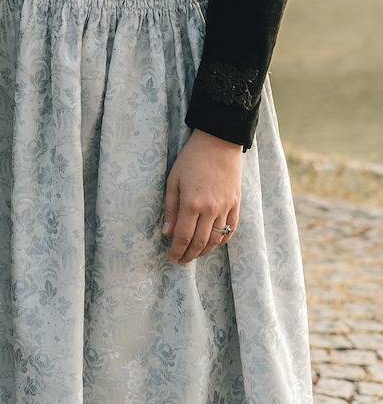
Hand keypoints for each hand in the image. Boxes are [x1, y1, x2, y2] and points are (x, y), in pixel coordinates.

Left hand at [162, 129, 242, 264]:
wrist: (219, 142)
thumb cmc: (191, 159)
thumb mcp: (174, 180)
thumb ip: (170, 208)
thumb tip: (167, 233)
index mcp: (191, 204)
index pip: (183, 237)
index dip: (177, 251)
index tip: (171, 259)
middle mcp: (210, 210)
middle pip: (200, 242)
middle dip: (189, 255)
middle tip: (181, 261)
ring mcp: (226, 208)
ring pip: (216, 240)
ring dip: (204, 251)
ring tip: (195, 255)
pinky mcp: (236, 205)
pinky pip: (231, 230)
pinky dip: (222, 241)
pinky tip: (214, 244)